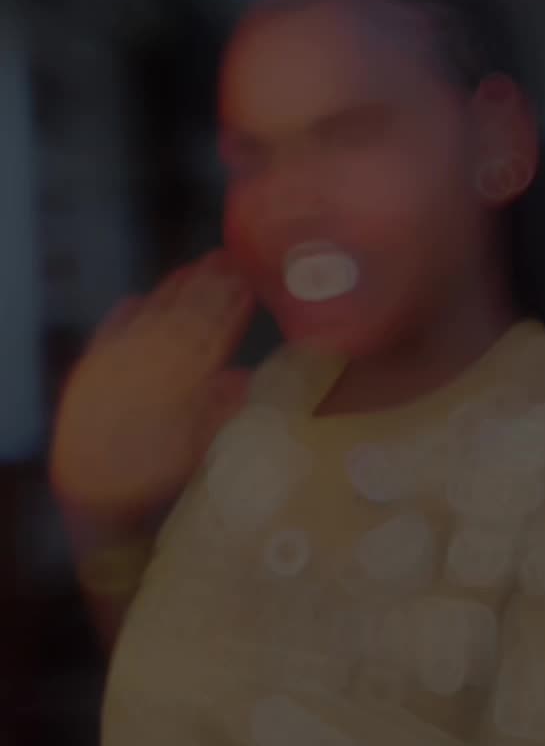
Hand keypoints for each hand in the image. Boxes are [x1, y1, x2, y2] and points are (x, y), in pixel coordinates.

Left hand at [50, 250, 253, 520]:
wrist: (91, 489)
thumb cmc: (155, 478)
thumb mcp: (203, 450)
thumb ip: (226, 410)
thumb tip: (252, 378)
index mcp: (185, 376)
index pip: (215, 330)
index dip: (233, 303)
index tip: (250, 278)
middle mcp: (152, 358)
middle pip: (186, 313)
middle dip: (209, 284)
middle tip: (229, 257)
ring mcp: (119, 357)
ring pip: (153, 313)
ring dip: (176, 288)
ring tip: (196, 267)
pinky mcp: (91, 366)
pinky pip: (112, 328)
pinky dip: (127, 311)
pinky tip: (138, 297)